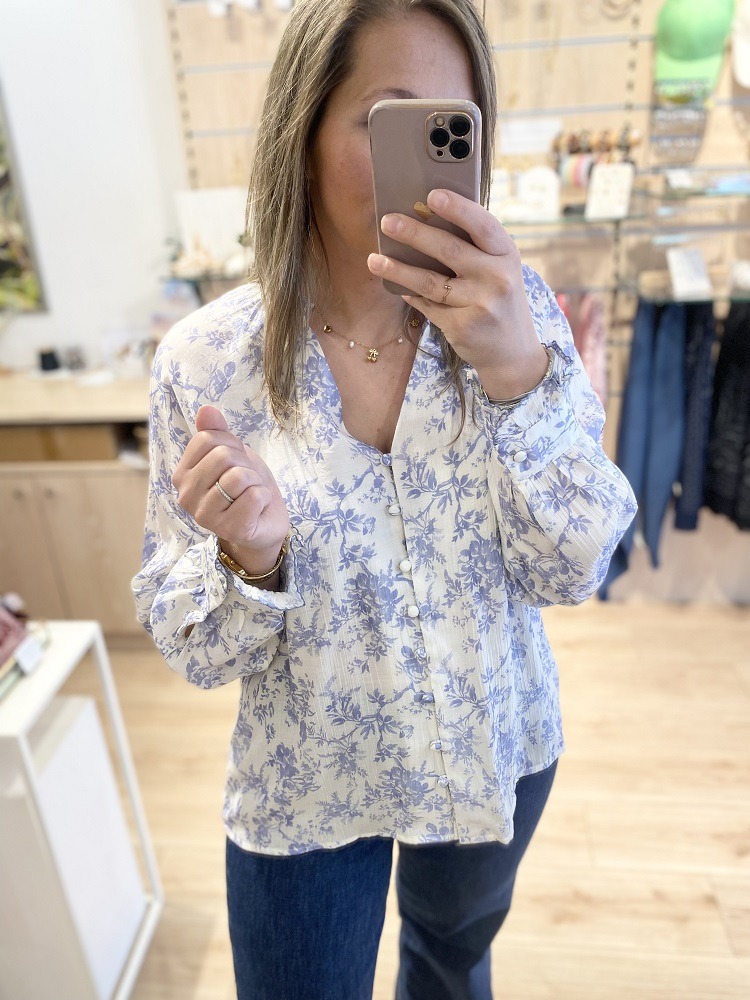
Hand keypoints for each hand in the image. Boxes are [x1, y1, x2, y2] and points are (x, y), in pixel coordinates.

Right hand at [171, 405, 289, 573]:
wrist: (264, 521)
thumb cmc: (245, 486)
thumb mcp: (231, 453)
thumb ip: (216, 432)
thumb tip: (206, 410)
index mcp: (182, 475)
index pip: (206, 439)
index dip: (230, 444)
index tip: (234, 461)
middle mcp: (186, 496)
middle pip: (222, 456)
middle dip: (244, 463)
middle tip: (245, 481)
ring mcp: (206, 516)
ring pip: (239, 477)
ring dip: (255, 481)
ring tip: (250, 494)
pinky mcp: (229, 530)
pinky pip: (254, 496)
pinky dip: (263, 497)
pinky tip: (257, 508)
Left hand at [366, 188, 548, 398]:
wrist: (513, 351)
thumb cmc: (499, 299)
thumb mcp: (499, 269)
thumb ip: (473, 248)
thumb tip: (425, 220)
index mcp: (507, 253)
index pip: (483, 225)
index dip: (457, 208)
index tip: (431, 195)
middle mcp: (497, 277)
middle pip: (449, 250)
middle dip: (414, 234)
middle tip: (386, 222)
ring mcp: (480, 304)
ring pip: (430, 282)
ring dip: (398, 269)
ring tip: (374, 259)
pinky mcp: (462, 327)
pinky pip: (428, 306)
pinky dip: (410, 295)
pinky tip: (395, 285)